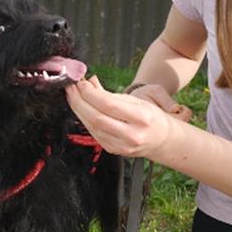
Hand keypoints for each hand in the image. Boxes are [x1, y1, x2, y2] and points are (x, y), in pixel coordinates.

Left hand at [65, 76, 190, 158]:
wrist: (161, 140)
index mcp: (141, 117)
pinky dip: (84, 119)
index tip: (81, 82)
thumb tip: (90, 81)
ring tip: (72, 95)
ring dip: (78, 109)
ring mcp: (121, 145)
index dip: (90, 93)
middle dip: (79, 100)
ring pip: (92, 126)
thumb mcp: (137, 100)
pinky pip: (93, 133)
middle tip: (70, 87)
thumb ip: (111, 94)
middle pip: (96, 117)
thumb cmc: (150, 116)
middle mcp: (131, 134)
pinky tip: (80, 108)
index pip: (108, 104)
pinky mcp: (112, 150)